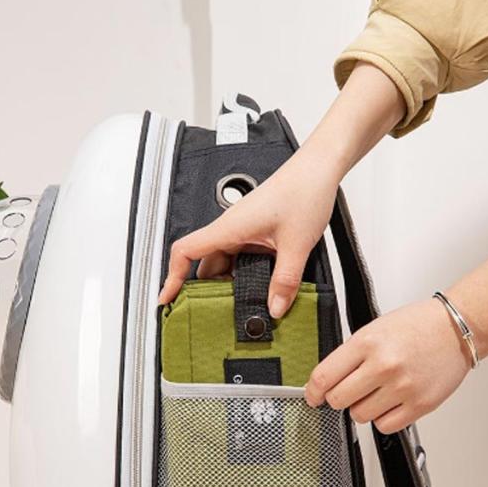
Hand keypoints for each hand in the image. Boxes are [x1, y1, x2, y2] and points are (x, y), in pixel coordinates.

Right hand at [157, 152, 338, 318]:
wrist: (319, 170)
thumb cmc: (304, 190)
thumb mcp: (296, 244)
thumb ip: (285, 281)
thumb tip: (274, 308)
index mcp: (229, 227)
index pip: (185, 251)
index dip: (172, 276)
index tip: (168, 298)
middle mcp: (231, 229)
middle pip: (206, 266)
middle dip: (209, 292)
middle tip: (216, 316)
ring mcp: (244, 232)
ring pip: (226, 265)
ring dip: (232, 285)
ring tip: (242, 308)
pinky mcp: (257, 234)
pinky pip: (243, 260)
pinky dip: (246, 277)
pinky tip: (261, 290)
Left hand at [304, 298, 472, 432]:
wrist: (455, 329)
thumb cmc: (416, 326)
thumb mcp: (373, 330)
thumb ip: (349, 356)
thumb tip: (325, 382)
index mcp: (367, 343)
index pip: (324, 377)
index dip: (312, 392)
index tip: (313, 397)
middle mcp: (383, 366)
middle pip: (338, 400)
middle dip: (337, 399)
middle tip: (346, 393)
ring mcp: (402, 387)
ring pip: (360, 416)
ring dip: (361, 408)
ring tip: (375, 393)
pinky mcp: (420, 405)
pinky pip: (385, 426)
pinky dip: (382, 418)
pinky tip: (389, 402)